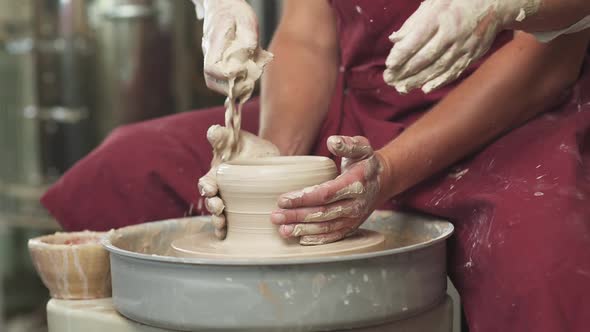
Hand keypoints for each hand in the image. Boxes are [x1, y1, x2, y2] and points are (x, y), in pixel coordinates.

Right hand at [196, 0, 272, 99]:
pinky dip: (232, 84)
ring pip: (215, 81)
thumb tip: (251, 52)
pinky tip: (246, 81)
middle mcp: (209, 53)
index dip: (226, 75)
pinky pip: (220, 78)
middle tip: (247, 83)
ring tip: (248, 82)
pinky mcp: (217, 61)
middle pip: (211, 80)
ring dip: (231, 87)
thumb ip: (250, 36)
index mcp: (215, 42)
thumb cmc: (235, 12)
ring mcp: (211, 58)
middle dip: (230, 88)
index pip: (211, 68)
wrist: (222, 5)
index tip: (242, 70)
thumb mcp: (246, 19)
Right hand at [198, 125, 279, 238]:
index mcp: (216, 175)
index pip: (206, 183)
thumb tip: (212, 131)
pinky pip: (234, 224)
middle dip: (213, 207)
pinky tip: (226, 236)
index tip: (210, 189)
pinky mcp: (243, 211)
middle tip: (219, 208)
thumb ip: (223, 136)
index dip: (206, 188)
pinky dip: (228, 231)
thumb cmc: (249, 147)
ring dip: (218, 221)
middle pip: (211, 202)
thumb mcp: (237, 139)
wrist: (270, 160)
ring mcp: (231, 203)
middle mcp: (220, 192)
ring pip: (220, 215)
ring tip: (222, 224)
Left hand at [270, 136, 386, 244]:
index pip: (325, 193)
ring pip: (326, 227)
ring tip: (282, 230)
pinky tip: (301, 239)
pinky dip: (318, 239)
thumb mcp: (362, 147)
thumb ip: (347, 144)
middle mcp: (356, 204)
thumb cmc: (366, 162)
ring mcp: (354, 217)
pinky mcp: (352, 226)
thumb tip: (332, 141)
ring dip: (303, 229)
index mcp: (355, 183)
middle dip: (297, 216)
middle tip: (275, 217)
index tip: (283, 199)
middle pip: (322, 213)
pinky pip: (334, 235)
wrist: (383, 181)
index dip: (303, 198)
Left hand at [384, 0, 538, 93]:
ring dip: (418, 80)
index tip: (389, 64)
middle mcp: (451, 33)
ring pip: (437, 68)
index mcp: (439, 17)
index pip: (417, 38)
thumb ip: (413, 22)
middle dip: (405, 70)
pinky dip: (439, 81)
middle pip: (425, 57)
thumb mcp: (434, 3)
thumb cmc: (457, 1)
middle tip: (389, 79)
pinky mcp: (471, 55)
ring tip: (401, 87)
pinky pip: (453, 71)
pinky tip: (425, 89)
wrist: (494, 2)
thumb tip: (394, 40)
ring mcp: (462, 46)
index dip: (402, 53)